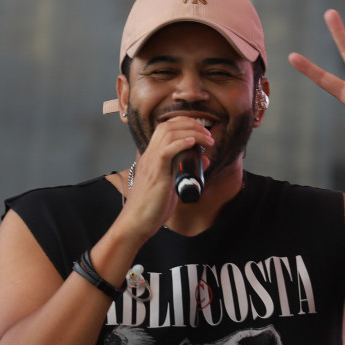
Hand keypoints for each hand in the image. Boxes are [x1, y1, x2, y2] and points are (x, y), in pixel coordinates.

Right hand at [122, 117, 212, 238]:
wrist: (136, 222)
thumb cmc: (152, 207)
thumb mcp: (172, 184)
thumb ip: (185, 169)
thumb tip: (204, 159)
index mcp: (151, 156)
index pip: (165, 128)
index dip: (184, 123)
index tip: (201, 130)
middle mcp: (149, 155)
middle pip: (167, 126)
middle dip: (191, 124)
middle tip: (207, 133)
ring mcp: (151, 163)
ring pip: (168, 134)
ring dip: (191, 132)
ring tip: (206, 139)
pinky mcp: (156, 174)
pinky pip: (166, 151)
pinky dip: (181, 143)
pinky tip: (193, 142)